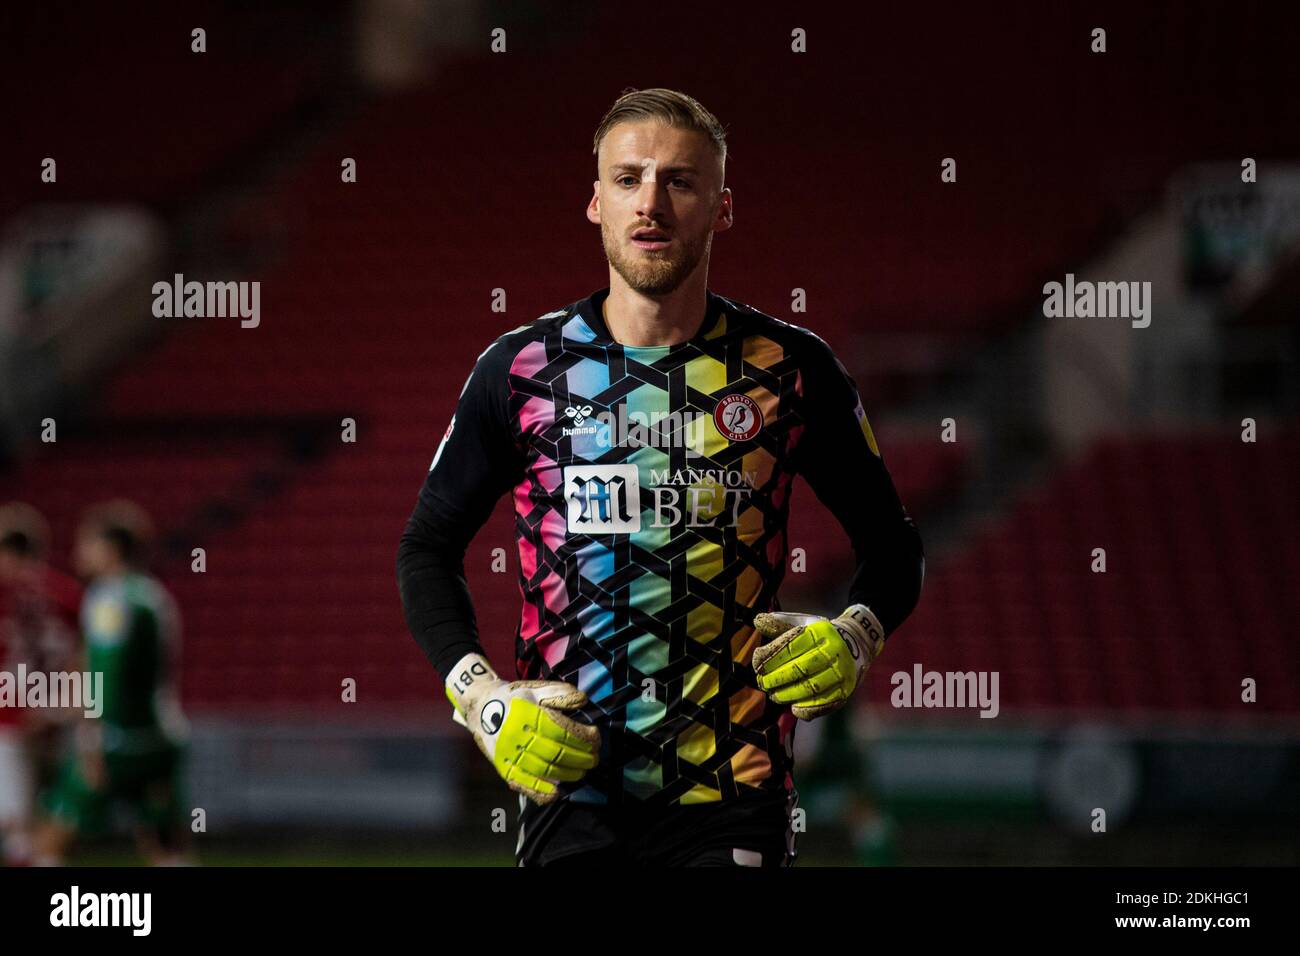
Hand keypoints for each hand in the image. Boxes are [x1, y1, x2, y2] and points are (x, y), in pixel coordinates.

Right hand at [445, 653, 600, 804]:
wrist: (480, 707)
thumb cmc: (514, 698)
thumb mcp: (535, 688)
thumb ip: (559, 693)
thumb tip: (583, 700)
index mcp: (527, 714)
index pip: (562, 730)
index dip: (583, 738)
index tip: (596, 739)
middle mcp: (516, 735)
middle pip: (556, 753)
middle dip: (580, 758)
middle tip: (594, 759)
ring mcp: (508, 754)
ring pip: (543, 770)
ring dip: (567, 775)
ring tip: (582, 773)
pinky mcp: (502, 768)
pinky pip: (523, 784)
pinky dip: (542, 791)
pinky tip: (558, 792)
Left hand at [751, 604, 885, 719]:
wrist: (858, 641)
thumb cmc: (821, 634)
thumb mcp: (804, 624)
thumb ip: (780, 624)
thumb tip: (758, 621)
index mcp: (820, 632)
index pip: (790, 646)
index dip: (770, 656)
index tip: (757, 663)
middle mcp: (833, 651)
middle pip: (799, 668)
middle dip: (776, 678)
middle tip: (763, 683)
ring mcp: (842, 671)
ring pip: (811, 687)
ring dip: (788, 694)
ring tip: (774, 695)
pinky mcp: (846, 689)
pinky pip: (825, 703)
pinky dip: (808, 708)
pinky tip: (794, 708)